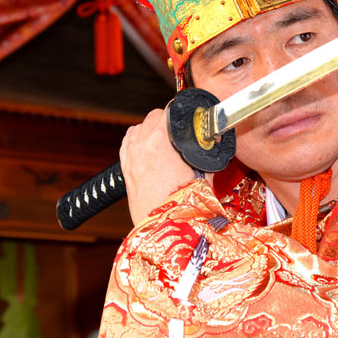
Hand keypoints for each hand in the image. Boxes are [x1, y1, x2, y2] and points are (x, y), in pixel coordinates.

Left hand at [120, 107, 212, 224]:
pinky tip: (149, 149)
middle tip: (182, 132)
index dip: (183, 111)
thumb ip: (206, 148)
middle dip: (168, 120)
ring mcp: (130, 156)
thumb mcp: (205, 169)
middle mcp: (141, 143)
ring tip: (166, 142)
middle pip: (154, 115)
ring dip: (151, 129)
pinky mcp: (125, 168)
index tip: (190, 117)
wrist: (166, 228)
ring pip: (139, 127)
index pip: (170, 109)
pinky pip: (128, 142)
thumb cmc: (185, 203)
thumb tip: (211, 136)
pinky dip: (137, 141)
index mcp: (160, 139)